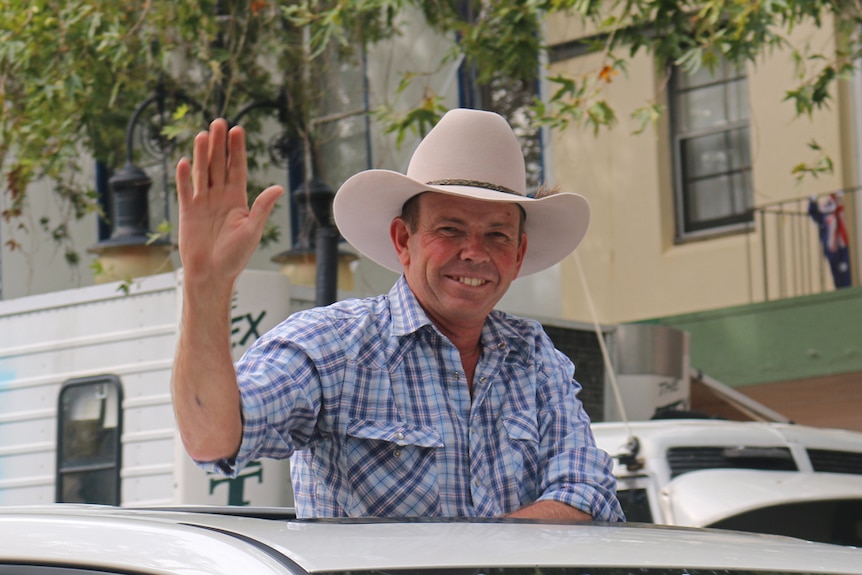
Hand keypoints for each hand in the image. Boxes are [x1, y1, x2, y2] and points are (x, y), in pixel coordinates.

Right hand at [176, 118, 283, 284]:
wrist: (212, 275)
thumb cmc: (235, 257)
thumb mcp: (252, 231)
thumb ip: (262, 208)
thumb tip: (278, 188)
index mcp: (237, 200)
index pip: (237, 169)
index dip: (237, 150)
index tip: (238, 130)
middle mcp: (219, 197)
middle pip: (218, 165)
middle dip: (219, 144)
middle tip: (219, 122)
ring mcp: (202, 203)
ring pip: (202, 173)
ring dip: (202, 154)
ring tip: (203, 134)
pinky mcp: (187, 212)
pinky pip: (185, 191)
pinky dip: (185, 177)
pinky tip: (185, 161)